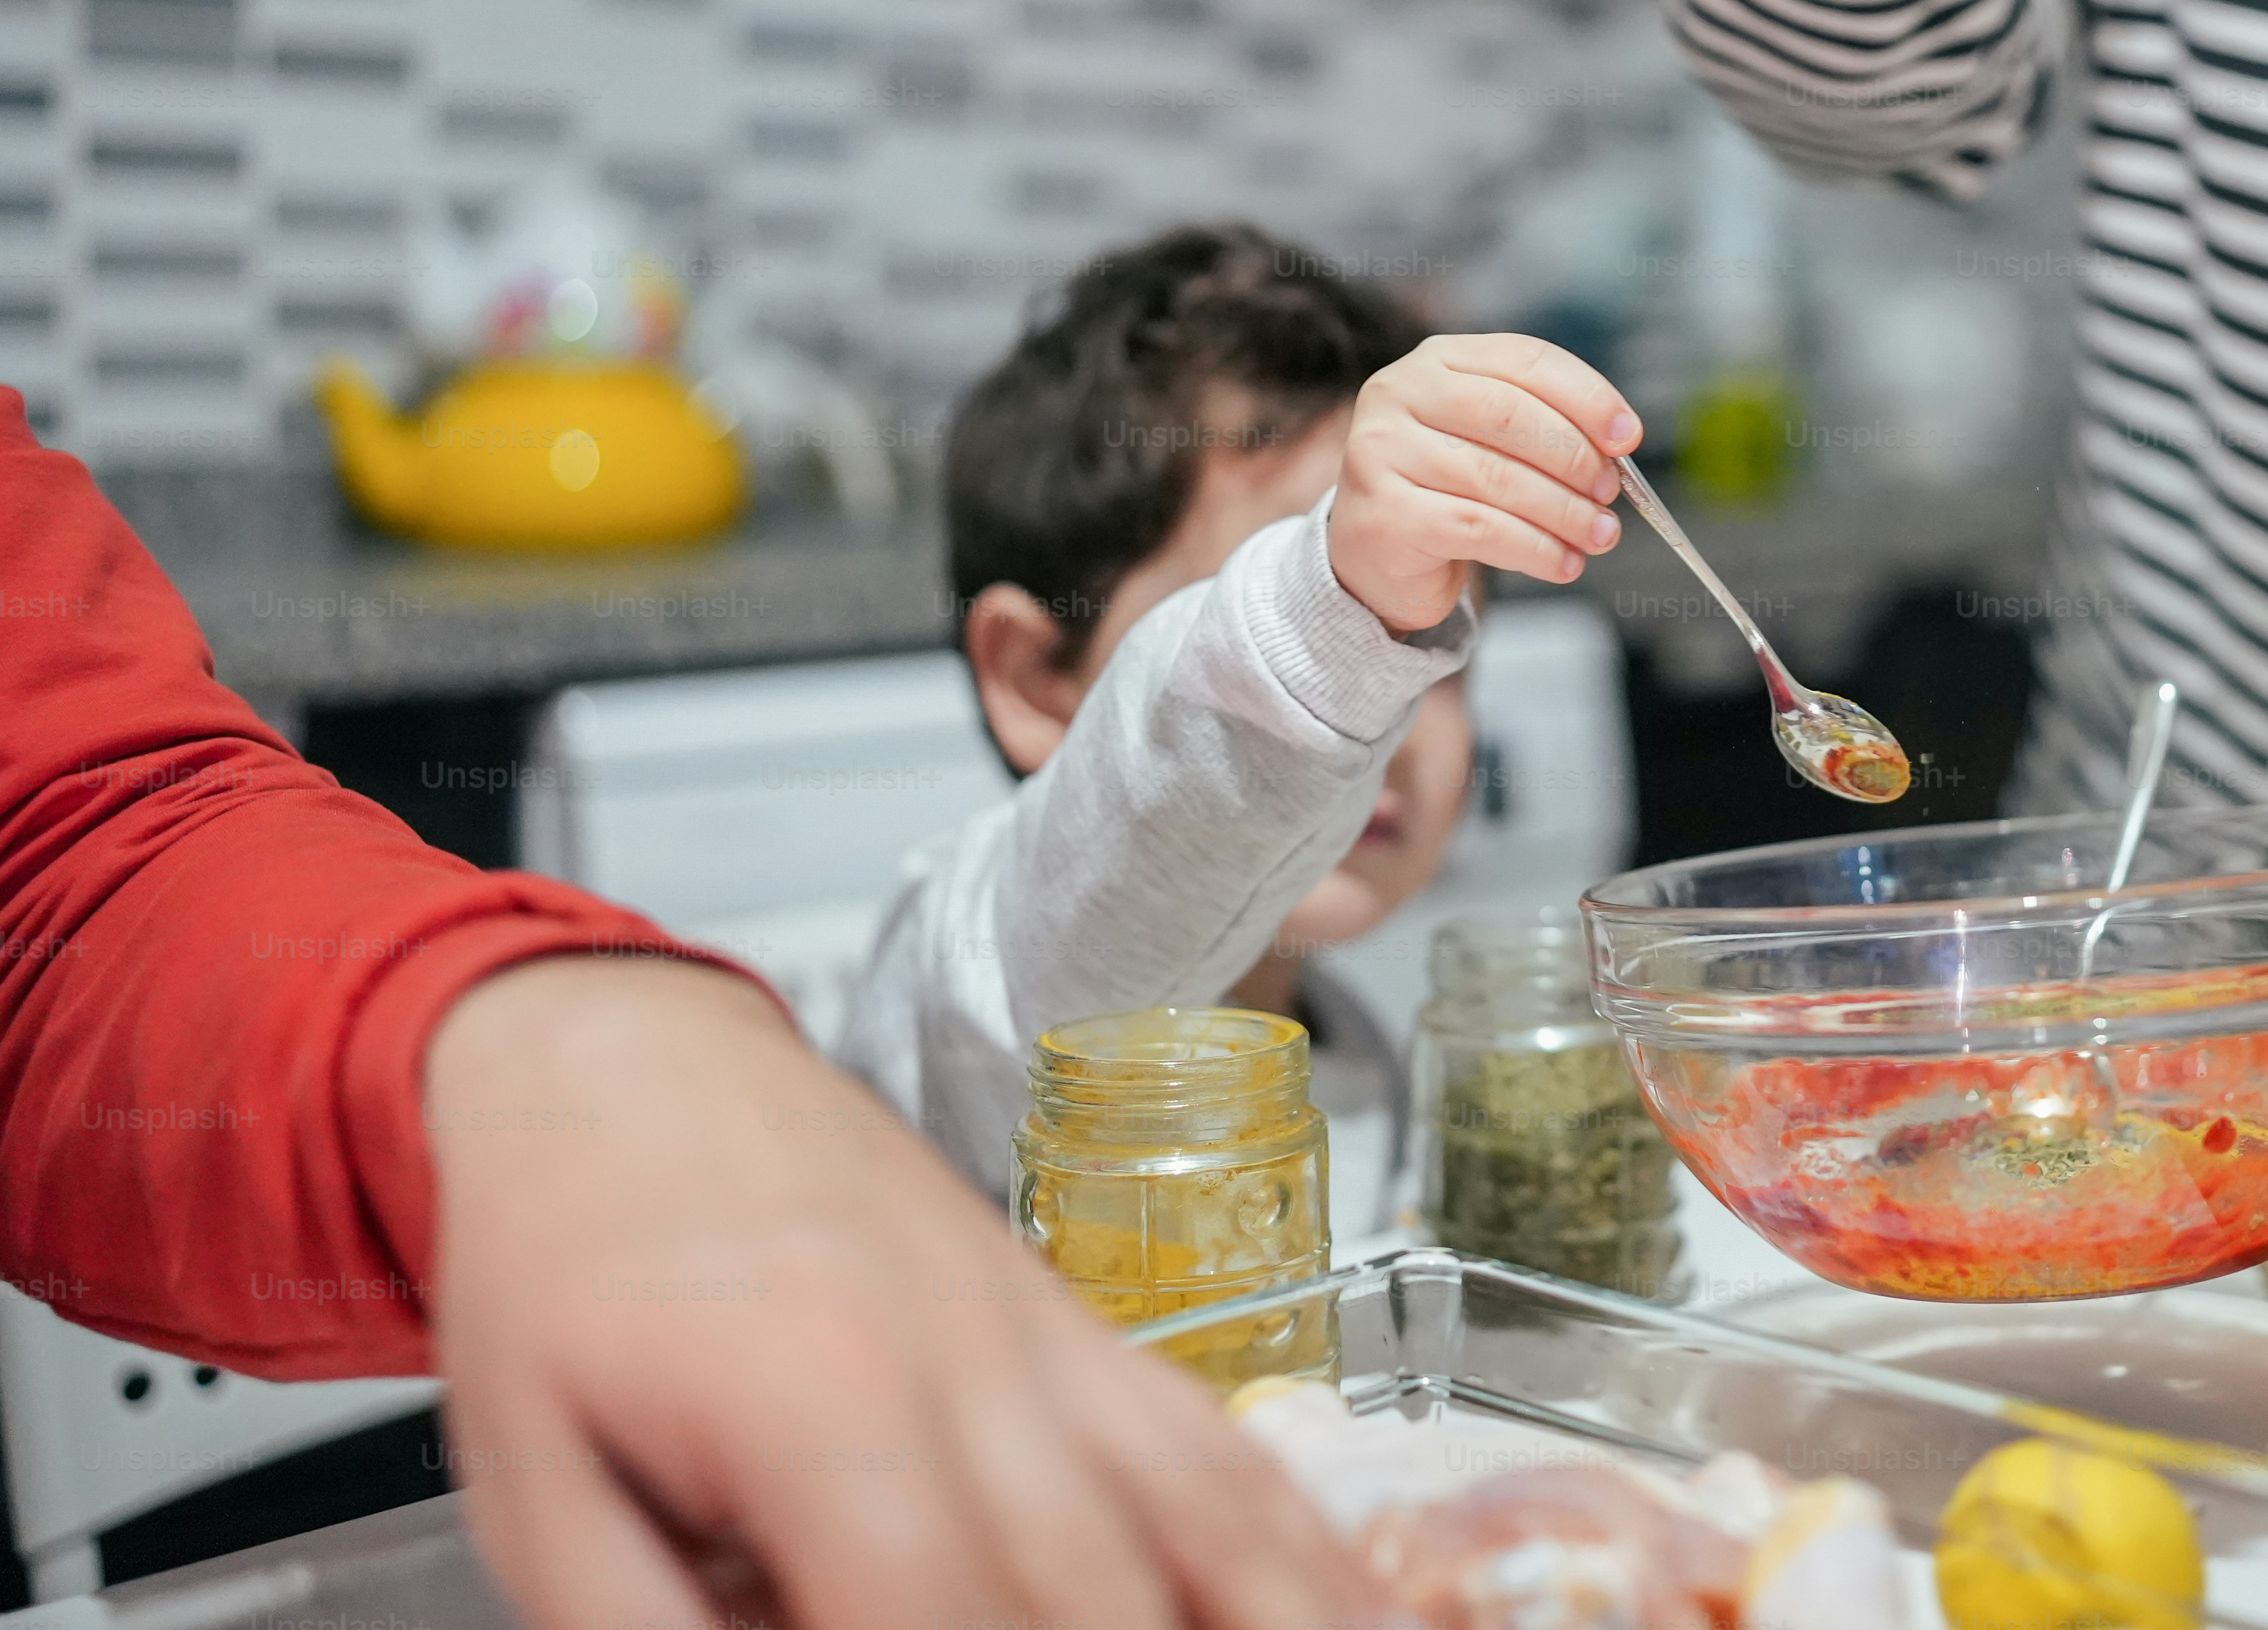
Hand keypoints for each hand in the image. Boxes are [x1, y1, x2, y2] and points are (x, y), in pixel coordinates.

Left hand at [425, 958, 1385, 1629]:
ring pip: (1208, 1518)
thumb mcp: (534, 1482)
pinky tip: (1355, 1608)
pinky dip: (1303, 1549)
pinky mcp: (1084, 1331)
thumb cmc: (569, 1266)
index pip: (935, 1610)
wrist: (627, 1070)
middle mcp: (968, 1367)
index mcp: (816, 1403)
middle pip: (1095, 1592)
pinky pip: (1223, 1454)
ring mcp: (1049, 1340)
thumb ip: (633, 1624)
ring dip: (1268, 1615)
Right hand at [1330, 334, 1638, 633]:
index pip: (1525, 359)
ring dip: (1564, 512)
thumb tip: (1619, 444)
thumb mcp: (1490, 440)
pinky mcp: (1383, 513)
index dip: (1587, 396)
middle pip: (1512, 415)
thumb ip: (1544, 427)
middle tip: (1610, 495)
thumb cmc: (1446, 488)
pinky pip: (1479, 529)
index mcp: (1437, 359)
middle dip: (1576, 458)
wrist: (1374, 553)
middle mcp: (1399, 392)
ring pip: (1498, 478)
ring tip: (1599, 535)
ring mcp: (1382, 451)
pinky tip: (1563, 563)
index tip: (1628, 437)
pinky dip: (1534, 549)